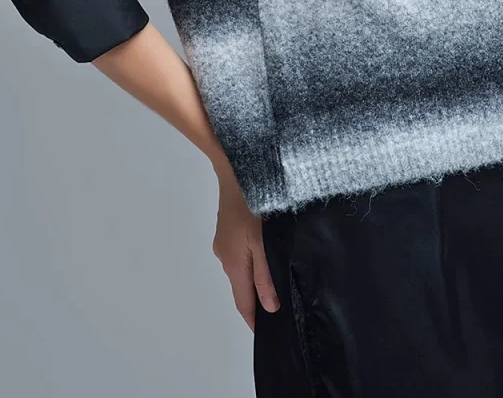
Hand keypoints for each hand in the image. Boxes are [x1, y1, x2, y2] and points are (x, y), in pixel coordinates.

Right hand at [212, 167, 280, 330]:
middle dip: (255, 299)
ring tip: (275, 283)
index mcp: (233, 263)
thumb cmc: (254, 204)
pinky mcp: (228, 228)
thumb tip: (269, 307)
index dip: (254, 320)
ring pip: (241, 268)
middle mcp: (224, 256)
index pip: (243, 302)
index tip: (266, 334)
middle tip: (278, 309)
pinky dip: (251, 261)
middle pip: (241, 286)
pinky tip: (264, 255)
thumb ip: (265, 276)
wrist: (237, 167)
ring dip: (254, 278)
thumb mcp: (264, 242)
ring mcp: (224, 241)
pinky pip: (240, 253)